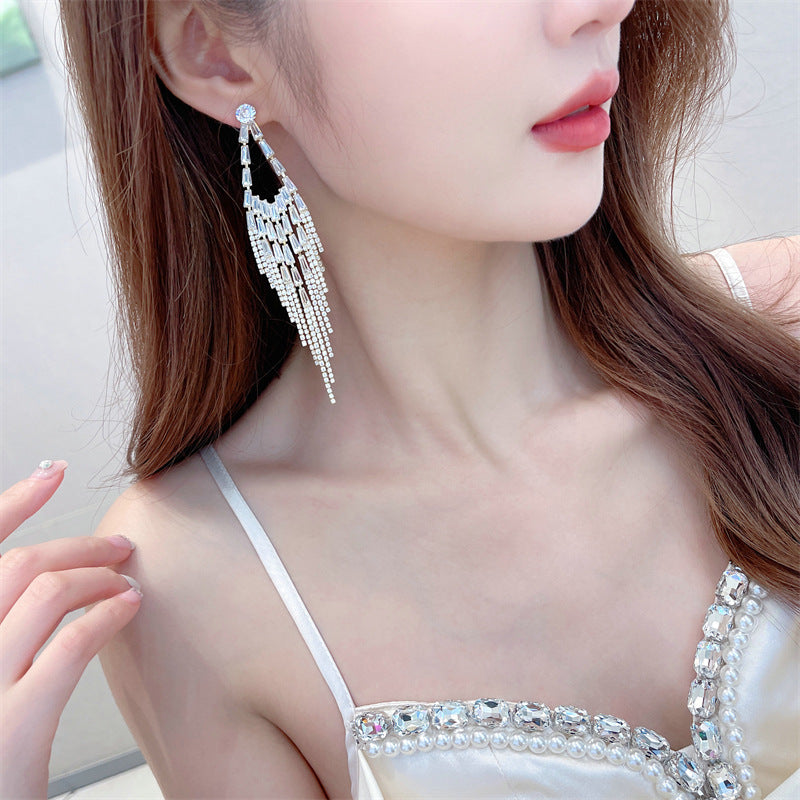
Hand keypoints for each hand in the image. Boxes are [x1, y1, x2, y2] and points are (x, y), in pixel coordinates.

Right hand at [0, 461, 141, 799]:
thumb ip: (9, 624)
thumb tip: (52, 581)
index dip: (13, 503)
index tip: (51, 474)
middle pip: (20, 563)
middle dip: (80, 545)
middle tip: (119, 547)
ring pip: (46, 593)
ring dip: (99, 577)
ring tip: (125, 582)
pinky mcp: (11, 729)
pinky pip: (68, 647)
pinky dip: (106, 617)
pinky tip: (125, 611)